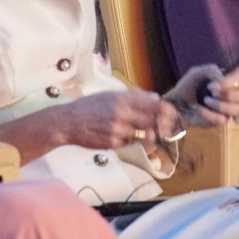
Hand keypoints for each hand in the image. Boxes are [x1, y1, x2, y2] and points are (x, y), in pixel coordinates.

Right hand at [50, 89, 168, 152]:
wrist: (68, 122)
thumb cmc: (89, 106)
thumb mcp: (110, 94)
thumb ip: (134, 95)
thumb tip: (155, 97)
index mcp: (122, 99)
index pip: (154, 105)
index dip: (166, 111)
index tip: (171, 114)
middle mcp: (122, 114)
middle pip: (152, 122)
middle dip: (159, 125)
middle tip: (162, 127)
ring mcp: (118, 130)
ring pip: (142, 135)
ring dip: (144, 134)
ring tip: (136, 130)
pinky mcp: (113, 144)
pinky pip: (130, 143)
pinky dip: (129, 140)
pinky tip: (118, 134)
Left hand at [164, 65, 238, 128]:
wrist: (176, 103)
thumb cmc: (188, 86)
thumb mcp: (196, 73)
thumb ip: (210, 70)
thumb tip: (222, 79)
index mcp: (229, 80)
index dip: (231, 81)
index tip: (212, 85)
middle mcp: (234, 94)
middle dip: (233, 94)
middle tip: (214, 93)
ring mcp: (230, 109)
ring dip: (221, 105)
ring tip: (206, 101)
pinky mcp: (222, 121)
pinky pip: (222, 119)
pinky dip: (209, 114)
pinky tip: (200, 110)